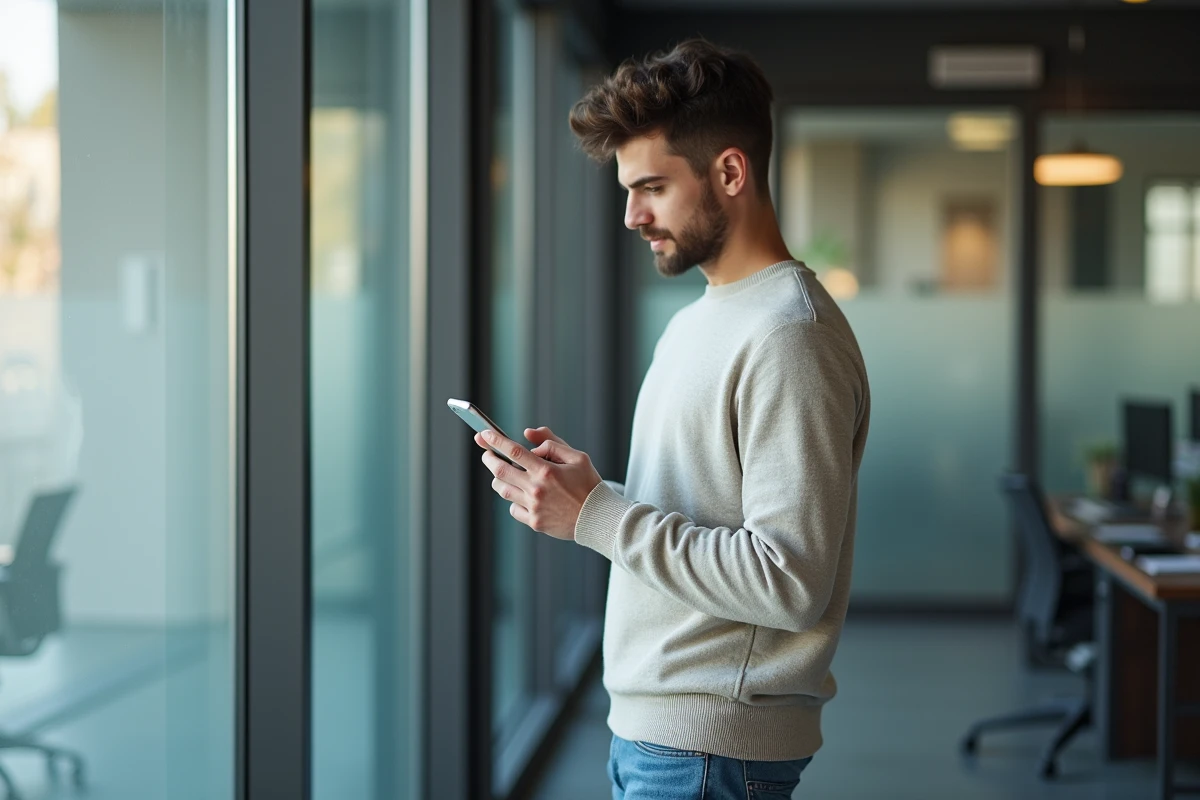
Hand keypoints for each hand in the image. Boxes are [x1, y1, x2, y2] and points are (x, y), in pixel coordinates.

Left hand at [475, 427, 601, 540]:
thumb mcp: (577, 457)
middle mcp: (537, 489)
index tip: (484, 434)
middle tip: (487, 454)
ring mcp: (534, 507)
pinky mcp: (534, 522)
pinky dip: (514, 500)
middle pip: (500, 471)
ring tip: (504, 473)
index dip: (496, 441)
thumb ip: (551, 443)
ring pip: (503, 490)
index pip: (514, 451)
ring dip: (499, 479)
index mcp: (547, 471)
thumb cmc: (589, 486)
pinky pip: (513, 509)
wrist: (598, 518)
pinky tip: (522, 495)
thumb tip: (528, 434)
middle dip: (489, 459)